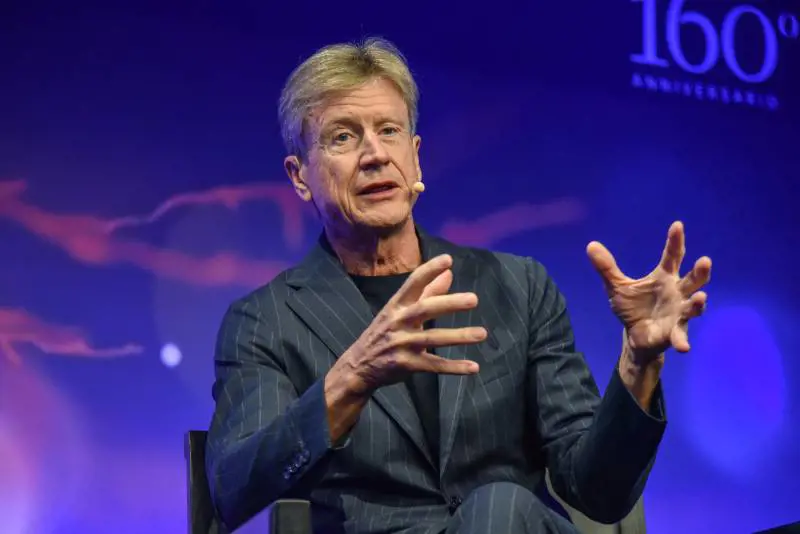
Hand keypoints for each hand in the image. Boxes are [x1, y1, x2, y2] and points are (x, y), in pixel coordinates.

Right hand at [335, 254, 484, 395]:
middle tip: (474, 299)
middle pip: (425, 309)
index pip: (413, 283)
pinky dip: (454, 367)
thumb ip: (427, 292)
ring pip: (433, 339)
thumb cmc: (385, 332)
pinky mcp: (406, 365)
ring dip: (458, 336)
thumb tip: (450, 273)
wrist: (359, 366)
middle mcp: (398, 322)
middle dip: (449, 304)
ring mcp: (401, 344)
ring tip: (482, 333)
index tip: (448, 259)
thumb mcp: (400, 310)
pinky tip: (474, 367)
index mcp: (396, 305)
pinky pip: (434, 365)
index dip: (429, 270)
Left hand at [586, 221, 710, 362]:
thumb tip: (590, 245)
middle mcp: (677, 293)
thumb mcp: (617, 287)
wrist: (635, 336)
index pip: (672, 256)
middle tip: (705, 261)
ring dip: (698, 304)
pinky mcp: (674, 332)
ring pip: (693, 307)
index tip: (677, 225)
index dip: (675, 241)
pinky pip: (680, 336)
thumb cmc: (633, 307)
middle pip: (693, 280)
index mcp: (664, 277)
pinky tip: (684, 347)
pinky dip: (682, 340)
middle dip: (700, 272)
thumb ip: (607, 268)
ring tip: (701, 298)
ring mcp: (679, 313)